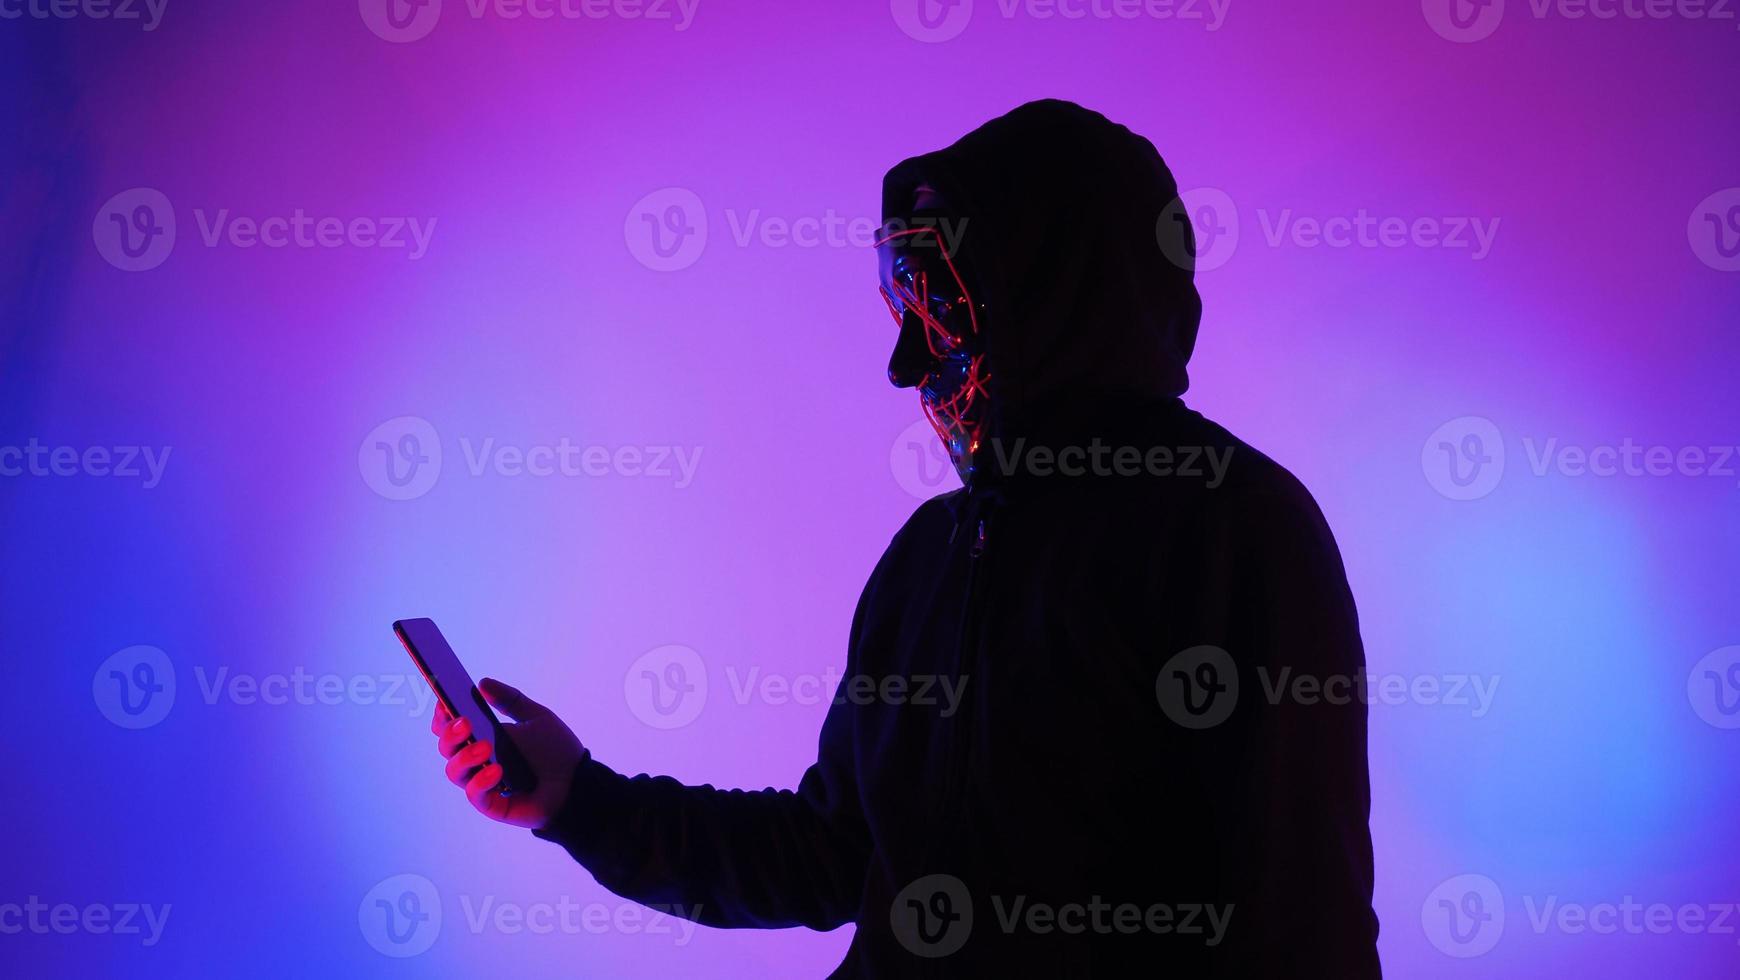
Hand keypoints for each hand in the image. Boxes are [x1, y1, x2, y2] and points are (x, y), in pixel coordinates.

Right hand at [432, 678, 584, 829]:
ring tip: (485, 747)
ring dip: (464, 757)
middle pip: (447, 748)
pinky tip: (497, 770)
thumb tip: (482, 683)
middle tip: (465, 722)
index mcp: (485, 737)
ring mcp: (483, 783)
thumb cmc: (556, 750)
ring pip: (454, 772)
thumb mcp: (536, 717)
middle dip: (450, 733)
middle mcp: (478, 761)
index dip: (443, 716)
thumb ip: (510, 700)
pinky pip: (475, 795)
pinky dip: (481, 781)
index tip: (445, 703)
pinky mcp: (492, 804)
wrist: (579, 781)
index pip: (452, 728)